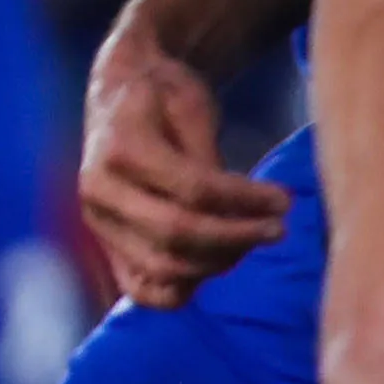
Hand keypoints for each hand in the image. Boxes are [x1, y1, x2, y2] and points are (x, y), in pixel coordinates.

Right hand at [82, 34, 288, 307]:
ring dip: (217, 262)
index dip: (244, 200)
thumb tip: (239, 209)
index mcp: (119, 147)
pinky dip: (181, 290)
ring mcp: (99, 223)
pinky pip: (142, 290)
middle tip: (278, 228)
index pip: (191, 190)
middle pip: (176, 234)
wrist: (118, 93)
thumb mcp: (191, 105)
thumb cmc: (162, 92)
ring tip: (251, 240)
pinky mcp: (106, 244)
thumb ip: (207, 160)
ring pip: (162, 268)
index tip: (284, 200)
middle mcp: (99, 191)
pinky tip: (216, 265)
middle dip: (237, 236)